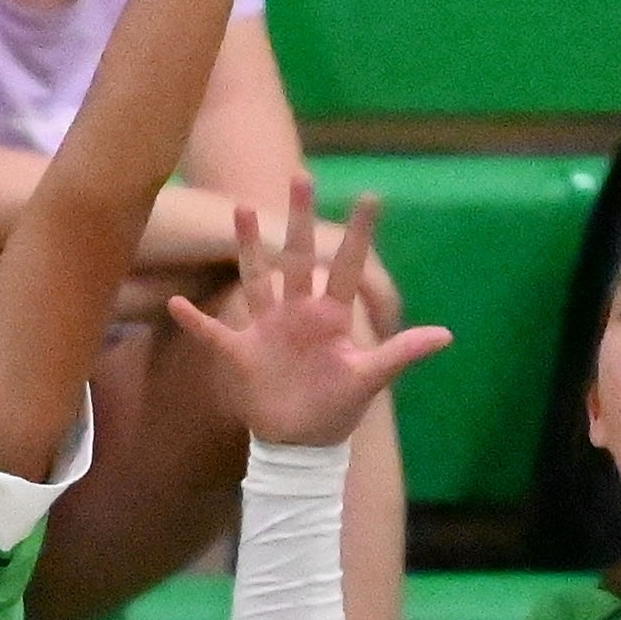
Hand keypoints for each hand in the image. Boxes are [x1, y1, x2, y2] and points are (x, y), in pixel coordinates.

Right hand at [159, 180, 447, 448]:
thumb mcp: (369, 380)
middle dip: (300, 219)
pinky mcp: (242, 352)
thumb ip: (400, 353)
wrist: (302, 442)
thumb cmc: (337, 409)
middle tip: (302, 177)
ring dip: (248, 248)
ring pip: (256, 278)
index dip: (359, 234)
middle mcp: (299, 313)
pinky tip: (174, 303)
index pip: (348, 267)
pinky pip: (214, 333)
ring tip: (241, 209)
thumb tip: (446, 335)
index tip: (371, 196)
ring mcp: (268, 329)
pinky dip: (194, 321)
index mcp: (331, 316)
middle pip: (298, 258)